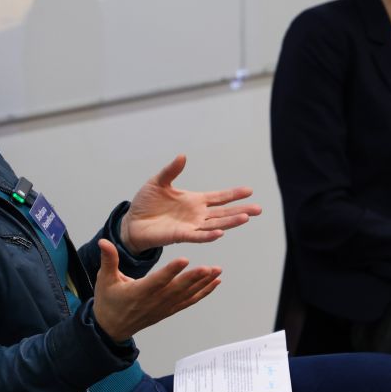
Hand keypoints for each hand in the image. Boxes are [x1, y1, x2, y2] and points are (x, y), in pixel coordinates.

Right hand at [92, 240, 221, 341]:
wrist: (111, 328)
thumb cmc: (108, 301)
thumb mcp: (104, 279)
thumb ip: (108, 260)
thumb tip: (103, 241)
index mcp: (139, 292)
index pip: (157, 280)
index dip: (170, 271)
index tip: (183, 260)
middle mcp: (154, 301)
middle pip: (177, 289)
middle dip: (194, 278)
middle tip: (209, 268)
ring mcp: (163, 307)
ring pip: (186, 295)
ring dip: (203, 284)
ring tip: (217, 271)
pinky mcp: (169, 310)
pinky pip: (189, 301)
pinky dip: (203, 293)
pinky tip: (215, 283)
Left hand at [120, 155, 261, 254]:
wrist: (131, 222)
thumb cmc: (145, 203)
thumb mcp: (158, 182)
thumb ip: (171, 170)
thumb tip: (183, 156)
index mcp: (194, 200)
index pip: (219, 197)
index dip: (233, 194)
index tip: (249, 191)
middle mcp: (197, 214)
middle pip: (224, 213)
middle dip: (241, 211)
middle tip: (258, 209)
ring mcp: (190, 226)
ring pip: (215, 225)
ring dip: (230, 222)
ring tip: (246, 218)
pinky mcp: (180, 235)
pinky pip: (197, 236)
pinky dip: (209, 235)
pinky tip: (221, 232)